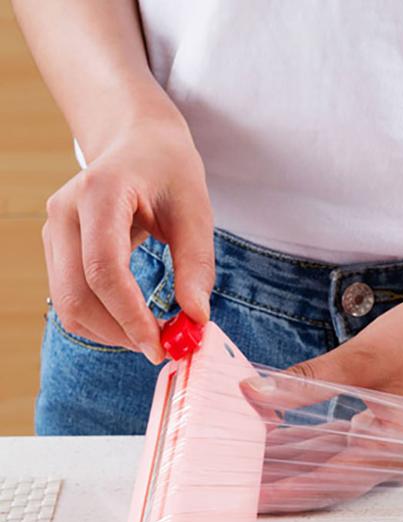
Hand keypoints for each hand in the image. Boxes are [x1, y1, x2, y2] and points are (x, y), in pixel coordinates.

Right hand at [42, 110, 213, 363]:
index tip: (162, 346)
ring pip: (67, 303)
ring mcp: (54, 230)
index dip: (130, 316)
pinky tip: (135, 322)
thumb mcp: (196, 212)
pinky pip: (69, 298)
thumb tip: (196, 319)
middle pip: (77, 294)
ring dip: (110, 332)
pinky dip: (101, 321)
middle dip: (120, 332)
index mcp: (100, 193)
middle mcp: (65, 212)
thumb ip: (196, 266)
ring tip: (154, 335)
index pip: (104, 269)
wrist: (136, 141)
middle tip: (164, 348)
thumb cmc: (169, 172)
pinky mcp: (55, 247)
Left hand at [243, 276, 402, 511]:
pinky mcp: (384, 431)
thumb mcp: (361, 358)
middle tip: (233, 483)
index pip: (330, 479)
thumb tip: (253, 393)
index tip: (250, 498)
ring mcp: (391, 447)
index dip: (287, 489)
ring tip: (240, 461)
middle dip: (280, 479)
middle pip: (326, 478)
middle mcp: (396, 459)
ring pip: (328, 462)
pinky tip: (269, 438)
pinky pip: (337, 444)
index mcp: (397, 451)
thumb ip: (305, 382)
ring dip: (288, 460)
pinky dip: (305, 441)